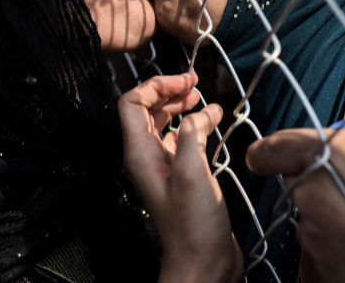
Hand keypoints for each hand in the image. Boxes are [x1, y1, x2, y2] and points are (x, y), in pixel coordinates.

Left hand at [119, 73, 242, 282]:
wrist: (203, 264)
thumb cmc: (193, 228)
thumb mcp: (192, 173)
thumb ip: (191, 135)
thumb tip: (201, 113)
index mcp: (140, 154)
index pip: (131, 103)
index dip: (155, 85)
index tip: (183, 80)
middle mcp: (147, 158)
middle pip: (146, 109)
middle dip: (169, 90)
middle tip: (193, 82)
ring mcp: (164, 166)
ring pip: (164, 123)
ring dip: (181, 105)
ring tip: (202, 97)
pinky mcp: (182, 175)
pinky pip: (182, 139)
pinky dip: (195, 124)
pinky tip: (212, 121)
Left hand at [246, 106, 344, 282]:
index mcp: (326, 154)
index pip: (273, 148)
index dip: (272, 151)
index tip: (272, 156)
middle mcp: (310, 196)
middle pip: (300, 180)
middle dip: (324, 180)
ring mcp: (314, 237)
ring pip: (314, 216)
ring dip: (336, 213)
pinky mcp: (322, 270)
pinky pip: (325, 248)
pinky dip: (343, 244)